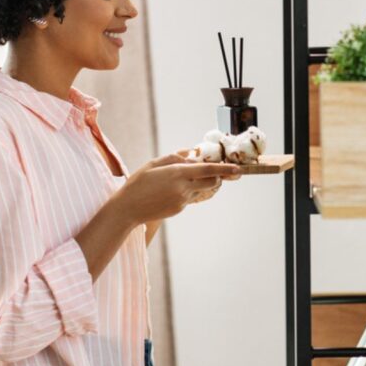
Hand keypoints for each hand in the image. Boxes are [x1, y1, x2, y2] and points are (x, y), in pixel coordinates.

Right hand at [112, 153, 240, 224]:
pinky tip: (169, 191)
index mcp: (177, 173)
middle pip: (212, 182)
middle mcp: (183, 188)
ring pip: (201, 190)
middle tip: (212, 172)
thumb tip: (190, 155)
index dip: (225, 169)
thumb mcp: (153, 164)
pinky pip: (190, 198)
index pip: (208, 170)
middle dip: (216, 177)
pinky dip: (187, 192)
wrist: (127, 209)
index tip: (238, 169)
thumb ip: (174, 157)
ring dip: (200, 184)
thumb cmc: (138, 183)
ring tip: (181, 180)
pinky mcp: (179, 209)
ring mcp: (182, 201)